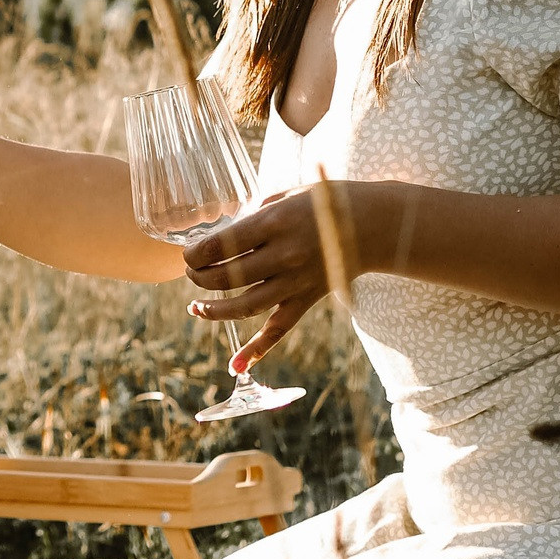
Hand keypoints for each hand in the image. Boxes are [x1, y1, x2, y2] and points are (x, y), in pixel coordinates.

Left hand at [180, 189, 334, 369]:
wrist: (372, 224)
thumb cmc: (325, 202)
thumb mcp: (285, 194)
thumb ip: (253, 214)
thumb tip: (223, 234)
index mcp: (274, 223)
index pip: (220, 245)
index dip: (195, 253)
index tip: (187, 254)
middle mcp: (283, 255)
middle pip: (227, 277)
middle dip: (199, 277)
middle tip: (191, 273)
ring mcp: (295, 282)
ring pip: (245, 307)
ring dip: (214, 311)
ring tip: (196, 307)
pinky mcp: (306, 300)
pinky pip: (278, 330)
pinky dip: (257, 350)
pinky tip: (236, 364)